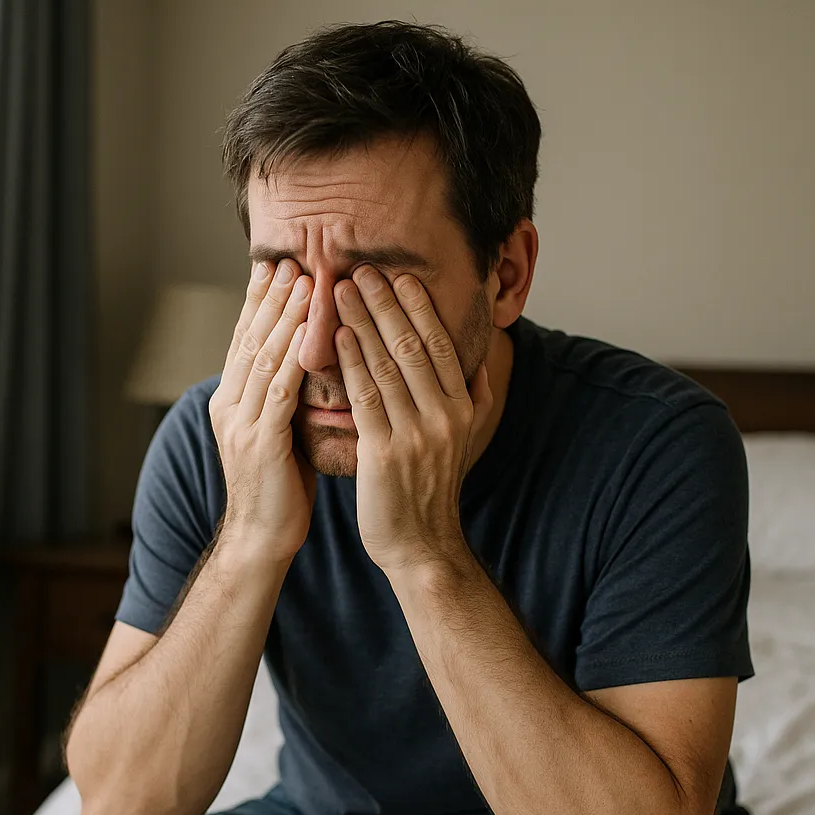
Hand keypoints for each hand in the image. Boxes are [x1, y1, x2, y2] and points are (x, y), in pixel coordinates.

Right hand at [209, 260, 315, 562]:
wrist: (261, 538)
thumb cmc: (280, 488)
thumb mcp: (280, 434)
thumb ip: (285, 398)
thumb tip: (307, 364)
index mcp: (232, 402)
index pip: (244, 341)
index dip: (260, 303)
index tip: (277, 268)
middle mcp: (229, 406)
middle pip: (249, 339)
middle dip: (270, 298)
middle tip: (290, 260)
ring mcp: (240, 424)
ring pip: (262, 358)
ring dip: (284, 318)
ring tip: (303, 282)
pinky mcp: (259, 444)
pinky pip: (278, 392)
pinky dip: (293, 358)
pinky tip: (309, 334)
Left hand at [333, 266, 491, 573]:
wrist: (420, 545)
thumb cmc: (431, 489)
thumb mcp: (464, 442)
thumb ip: (474, 399)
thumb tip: (479, 361)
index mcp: (462, 409)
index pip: (442, 345)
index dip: (419, 308)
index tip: (400, 276)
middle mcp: (445, 417)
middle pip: (413, 347)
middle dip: (386, 304)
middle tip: (360, 269)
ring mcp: (416, 435)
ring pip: (387, 366)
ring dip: (361, 323)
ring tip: (339, 291)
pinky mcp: (385, 454)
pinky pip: (366, 398)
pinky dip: (350, 363)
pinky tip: (335, 338)